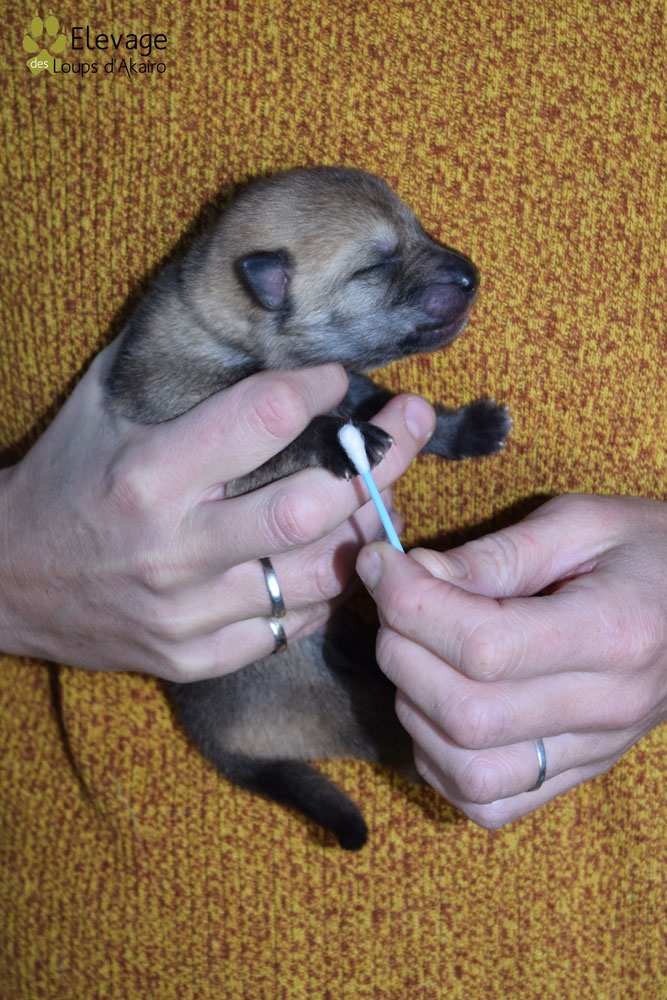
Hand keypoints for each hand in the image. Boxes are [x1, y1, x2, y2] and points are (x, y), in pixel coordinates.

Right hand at [0, 341, 435, 679]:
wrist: (4, 581)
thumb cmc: (63, 479)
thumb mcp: (103, 406)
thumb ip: (180, 365)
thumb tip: (263, 318)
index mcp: (150, 473)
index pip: (267, 416)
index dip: (321, 388)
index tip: (339, 378)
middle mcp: (174, 547)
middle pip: (313, 505)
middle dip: (378, 461)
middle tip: (406, 429)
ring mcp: (188, 613)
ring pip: (317, 574)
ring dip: (363, 529)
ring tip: (380, 495)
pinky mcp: (195, 658)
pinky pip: (292, 626)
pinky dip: (323, 588)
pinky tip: (328, 556)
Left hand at [357, 494, 666, 826]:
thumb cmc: (648, 551)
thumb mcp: (581, 523)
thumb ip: (497, 553)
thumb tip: (416, 573)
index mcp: (613, 632)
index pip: (484, 645)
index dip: (411, 603)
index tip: (382, 561)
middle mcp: (606, 706)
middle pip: (467, 713)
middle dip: (401, 651)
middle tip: (394, 602)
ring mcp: (593, 752)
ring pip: (469, 772)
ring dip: (414, 709)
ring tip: (416, 652)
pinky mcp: (578, 774)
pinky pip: (488, 804)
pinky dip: (440, 763)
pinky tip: (437, 708)